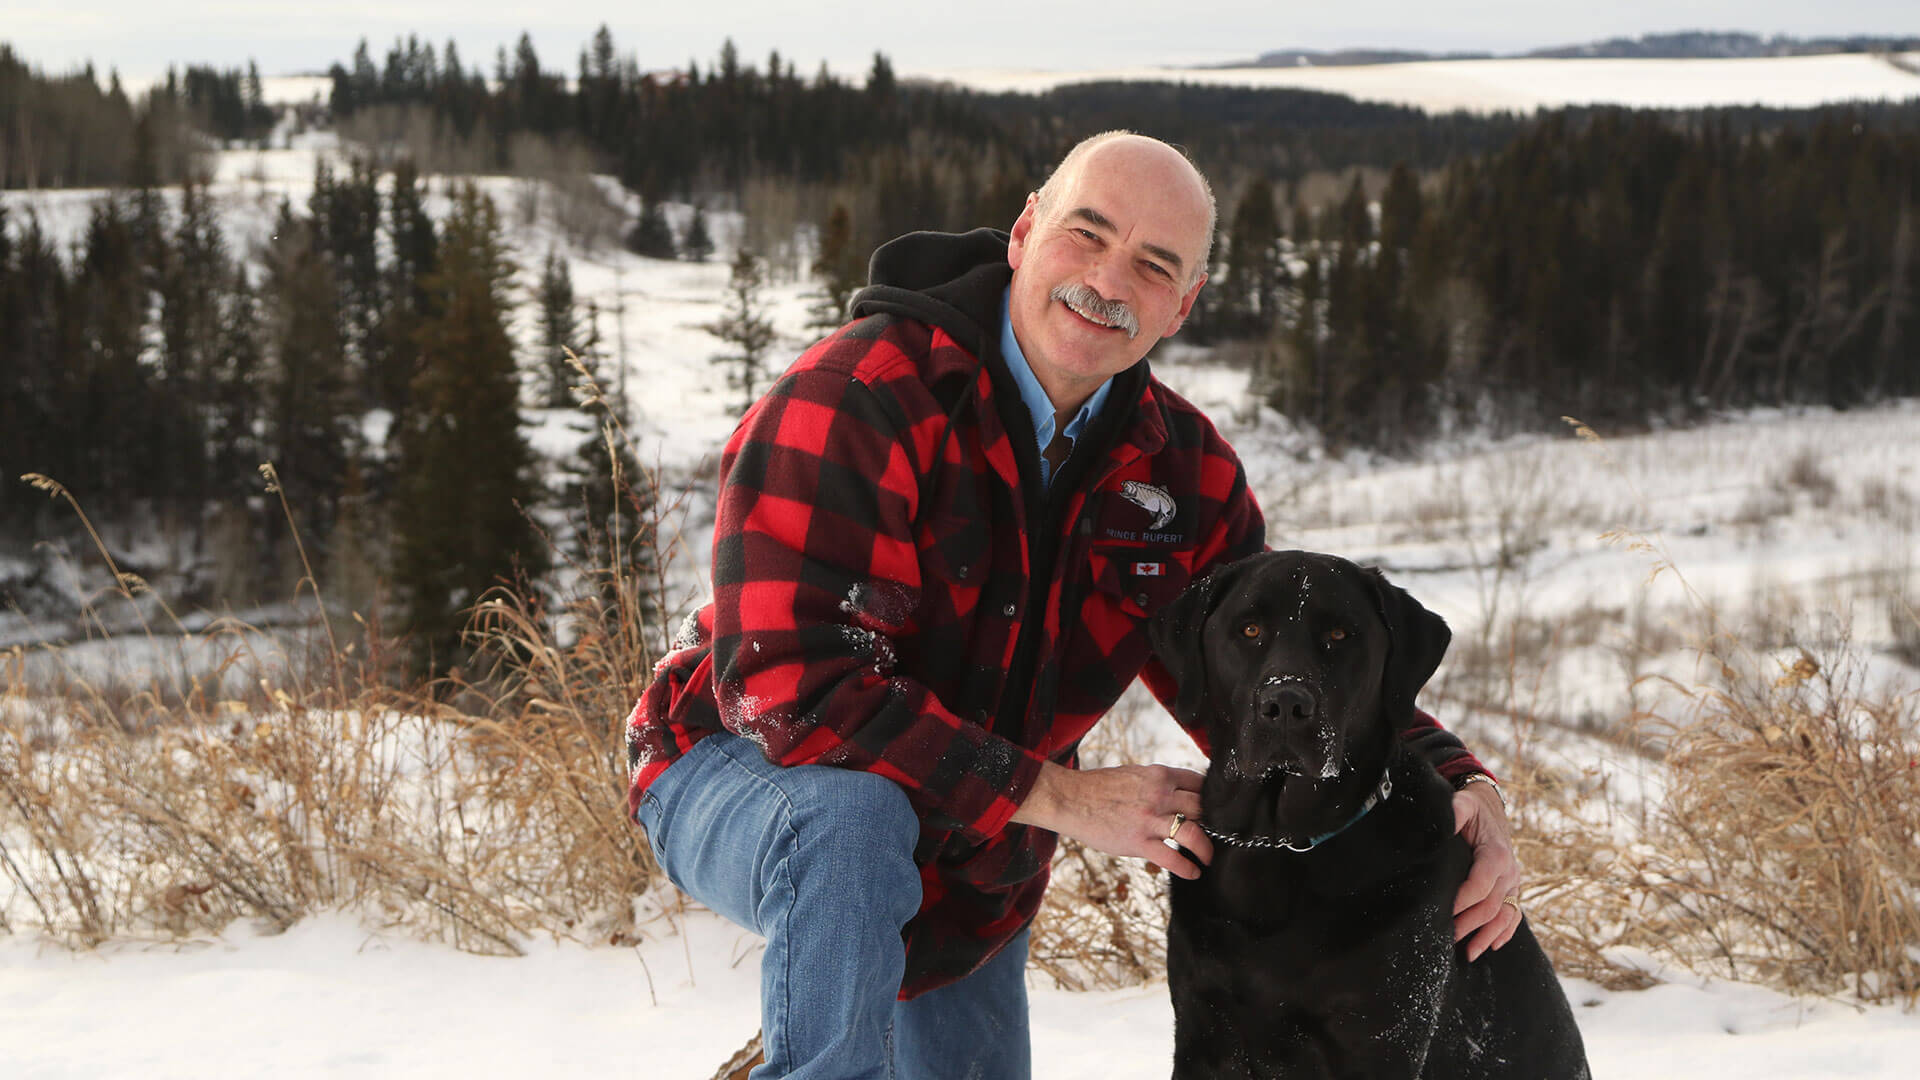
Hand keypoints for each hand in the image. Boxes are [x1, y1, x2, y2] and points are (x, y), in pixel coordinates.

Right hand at [1011, 761, 1213, 878]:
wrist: (1070, 799)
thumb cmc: (1098, 788)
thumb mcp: (1133, 774)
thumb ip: (1157, 783)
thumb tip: (1177, 794)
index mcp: (1159, 776)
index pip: (1199, 784)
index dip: (1211, 799)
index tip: (1214, 810)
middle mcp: (1159, 795)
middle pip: (1201, 808)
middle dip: (1211, 823)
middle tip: (1215, 835)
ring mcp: (1149, 820)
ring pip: (1193, 833)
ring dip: (1207, 848)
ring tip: (1208, 858)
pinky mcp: (1138, 842)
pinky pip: (1172, 858)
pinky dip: (1187, 867)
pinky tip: (1192, 872)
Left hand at [1451, 779, 1522, 960]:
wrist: (1490, 808)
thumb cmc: (1472, 808)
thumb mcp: (1463, 805)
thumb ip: (1455, 812)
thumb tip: (1444, 820)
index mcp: (1495, 854)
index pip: (1479, 886)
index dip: (1461, 902)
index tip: (1443, 914)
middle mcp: (1509, 871)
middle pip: (1490, 906)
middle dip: (1469, 925)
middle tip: (1447, 939)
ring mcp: (1513, 882)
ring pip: (1504, 916)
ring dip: (1487, 936)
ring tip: (1470, 954)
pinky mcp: (1512, 888)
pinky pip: (1514, 914)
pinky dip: (1506, 932)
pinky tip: (1493, 945)